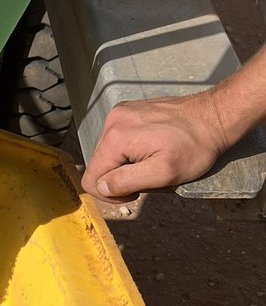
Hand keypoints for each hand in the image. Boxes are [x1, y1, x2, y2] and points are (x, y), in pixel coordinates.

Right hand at [82, 94, 227, 202]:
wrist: (214, 116)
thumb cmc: (194, 147)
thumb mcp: (163, 173)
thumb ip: (126, 181)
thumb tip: (102, 187)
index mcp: (116, 137)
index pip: (91, 180)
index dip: (110, 194)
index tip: (136, 191)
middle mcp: (113, 121)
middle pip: (98, 166)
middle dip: (118, 179)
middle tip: (147, 177)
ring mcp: (121, 113)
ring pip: (107, 155)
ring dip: (125, 166)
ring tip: (151, 161)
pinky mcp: (129, 111)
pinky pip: (117, 141)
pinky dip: (130, 152)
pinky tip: (150, 149)